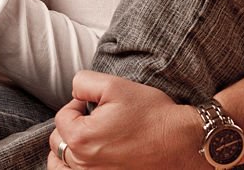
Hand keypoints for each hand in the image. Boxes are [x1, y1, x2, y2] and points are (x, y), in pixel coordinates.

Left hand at [46, 71, 202, 169]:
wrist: (184, 143)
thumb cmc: (153, 115)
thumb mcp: (115, 85)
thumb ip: (83, 82)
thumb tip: (74, 94)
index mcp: (82, 138)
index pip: (61, 119)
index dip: (76, 106)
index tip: (94, 105)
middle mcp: (85, 165)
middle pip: (59, 143)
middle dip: (71, 128)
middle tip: (93, 121)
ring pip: (62, 166)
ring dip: (68, 152)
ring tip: (83, 142)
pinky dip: (76, 168)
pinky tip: (88, 158)